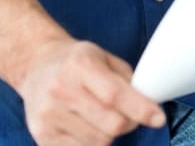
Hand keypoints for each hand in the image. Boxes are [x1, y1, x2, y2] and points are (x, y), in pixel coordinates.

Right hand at [19, 38, 164, 144]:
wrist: (36, 66)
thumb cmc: (76, 61)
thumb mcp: (103, 57)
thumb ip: (126, 79)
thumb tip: (149, 104)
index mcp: (80, 66)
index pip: (115, 95)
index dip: (141, 109)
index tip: (158, 118)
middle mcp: (61, 91)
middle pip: (110, 124)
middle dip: (129, 124)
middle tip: (131, 117)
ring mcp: (49, 116)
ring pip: (97, 142)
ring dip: (110, 135)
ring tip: (106, 120)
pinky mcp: (41, 136)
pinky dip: (92, 143)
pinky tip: (90, 128)